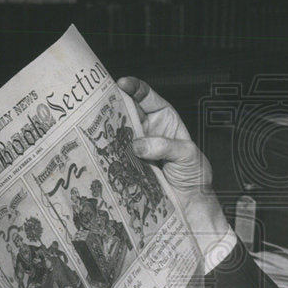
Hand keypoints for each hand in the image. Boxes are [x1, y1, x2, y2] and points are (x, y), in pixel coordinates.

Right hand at [116, 77, 230, 257]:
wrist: (190, 203)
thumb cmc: (194, 174)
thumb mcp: (187, 155)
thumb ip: (164, 146)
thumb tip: (138, 145)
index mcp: (164, 118)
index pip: (146, 96)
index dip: (134, 87)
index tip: (122, 84)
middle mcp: (147, 129)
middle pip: (126, 111)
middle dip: (111, 105)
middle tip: (98, 103)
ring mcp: (136, 147)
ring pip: (117, 132)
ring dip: (106, 129)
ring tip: (93, 125)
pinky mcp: (128, 164)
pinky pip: (115, 154)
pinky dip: (107, 152)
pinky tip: (98, 149)